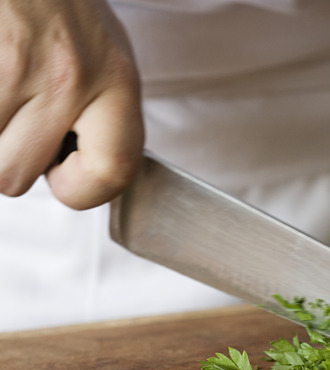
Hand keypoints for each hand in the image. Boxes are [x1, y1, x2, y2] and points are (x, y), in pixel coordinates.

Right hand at [0, 0, 142, 208]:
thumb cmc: (61, 6)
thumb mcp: (106, 58)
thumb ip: (104, 119)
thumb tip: (87, 176)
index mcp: (117, 81)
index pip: (113, 171)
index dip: (81, 191)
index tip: (63, 176)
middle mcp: (72, 76)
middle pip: (15, 176)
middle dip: (5, 160)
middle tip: (15, 122)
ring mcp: (19, 65)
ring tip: (5, 94)